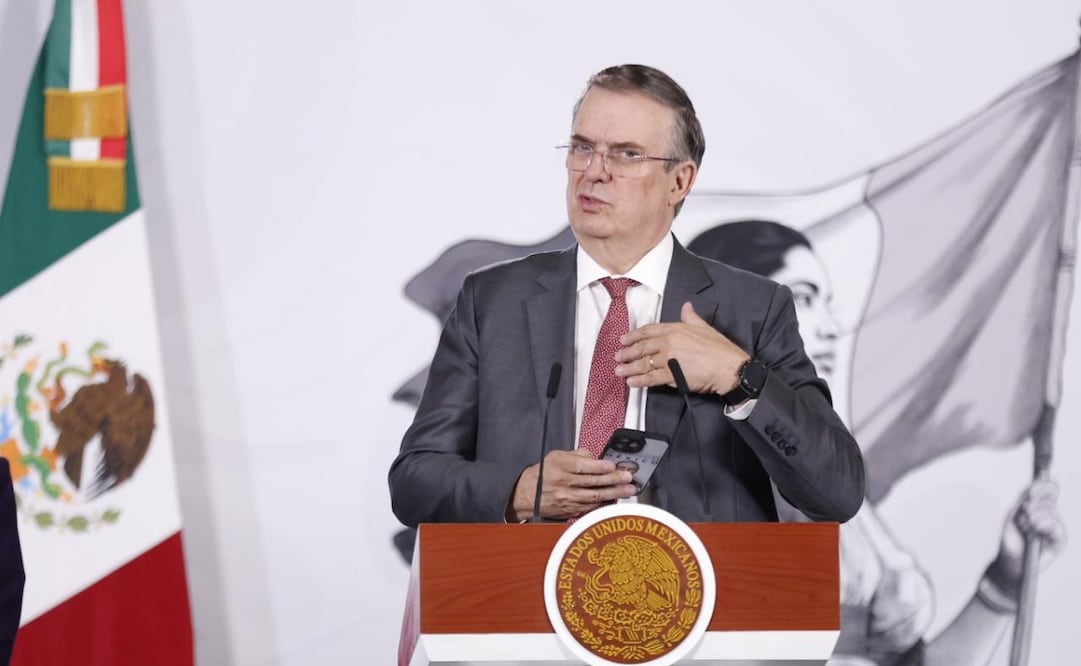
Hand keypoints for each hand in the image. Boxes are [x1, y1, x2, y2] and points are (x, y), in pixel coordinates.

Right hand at [507, 449, 636, 521]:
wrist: (527, 495)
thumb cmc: (543, 473)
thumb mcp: (557, 456)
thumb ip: (578, 455)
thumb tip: (597, 458)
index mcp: (561, 467)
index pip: (583, 467)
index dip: (600, 467)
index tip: (613, 466)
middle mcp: (564, 484)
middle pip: (593, 482)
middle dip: (613, 480)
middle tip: (628, 478)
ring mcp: (568, 499)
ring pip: (595, 497)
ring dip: (614, 493)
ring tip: (628, 490)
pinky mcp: (570, 510)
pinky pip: (590, 507)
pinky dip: (604, 503)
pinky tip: (615, 500)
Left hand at [616, 302, 749, 393]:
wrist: (729, 367)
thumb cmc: (720, 349)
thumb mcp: (704, 327)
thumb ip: (691, 317)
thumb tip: (686, 306)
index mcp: (676, 329)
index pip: (649, 330)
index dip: (634, 335)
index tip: (624, 339)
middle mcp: (669, 342)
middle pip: (642, 347)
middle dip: (627, 352)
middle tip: (617, 356)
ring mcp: (669, 359)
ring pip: (644, 363)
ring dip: (629, 368)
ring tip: (619, 371)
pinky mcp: (672, 374)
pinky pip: (651, 378)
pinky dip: (640, 381)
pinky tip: (631, 383)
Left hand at [990, 478, 1066, 584]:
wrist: (1010, 561)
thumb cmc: (1011, 538)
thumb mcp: (1013, 514)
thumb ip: (1025, 499)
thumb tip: (1036, 485)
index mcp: (1040, 506)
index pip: (1050, 488)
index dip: (1043, 486)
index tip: (1030, 492)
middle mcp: (1051, 514)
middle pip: (1050, 497)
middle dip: (1031, 505)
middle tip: (1022, 518)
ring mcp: (1057, 527)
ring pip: (1050, 511)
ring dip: (1031, 519)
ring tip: (1024, 530)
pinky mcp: (1060, 540)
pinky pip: (1054, 526)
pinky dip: (1040, 527)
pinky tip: (1033, 534)